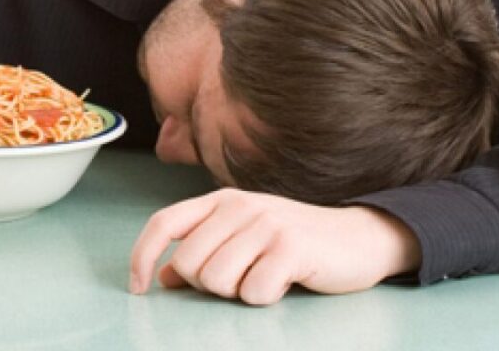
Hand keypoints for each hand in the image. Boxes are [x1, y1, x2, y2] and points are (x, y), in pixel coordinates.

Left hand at [129, 188, 420, 305]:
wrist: (358, 237)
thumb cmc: (293, 242)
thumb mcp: (243, 239)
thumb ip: (203, 250)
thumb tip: (164, 277)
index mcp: (221, 201)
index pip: (164, 223)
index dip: (142, 256)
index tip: (139, 288)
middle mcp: (240, 206)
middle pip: (189, 264)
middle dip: (208, 285)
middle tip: (241, 278)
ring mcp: (266, 225)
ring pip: (217, 281)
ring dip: (238, 292)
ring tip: (264, 276)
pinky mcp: (291, 248)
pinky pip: (253, 292)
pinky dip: (265, 297)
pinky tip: (284, 281)